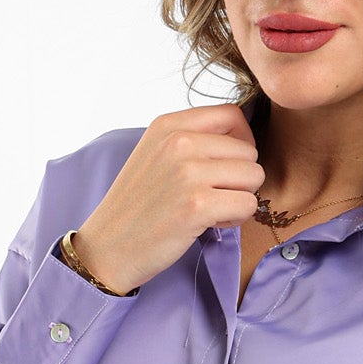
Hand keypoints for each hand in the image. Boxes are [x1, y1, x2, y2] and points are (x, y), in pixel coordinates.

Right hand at [70, 103, 265, 293]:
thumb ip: (192, 139)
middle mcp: (178, 141)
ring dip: (239, 198)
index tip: (225, 166)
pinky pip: (247, 204)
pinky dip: (235, 219)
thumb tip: (242, 138)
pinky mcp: (196, 205)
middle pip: (249, 150)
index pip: (232, 116)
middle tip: (211, 196)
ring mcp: (188, 173)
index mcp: (168, 125)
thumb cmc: (137, 206)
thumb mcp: (155, 154)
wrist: (108, 247)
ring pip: (254, 176)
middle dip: (239, 178)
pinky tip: (208, 223)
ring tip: (210, 209)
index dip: (240, 143)